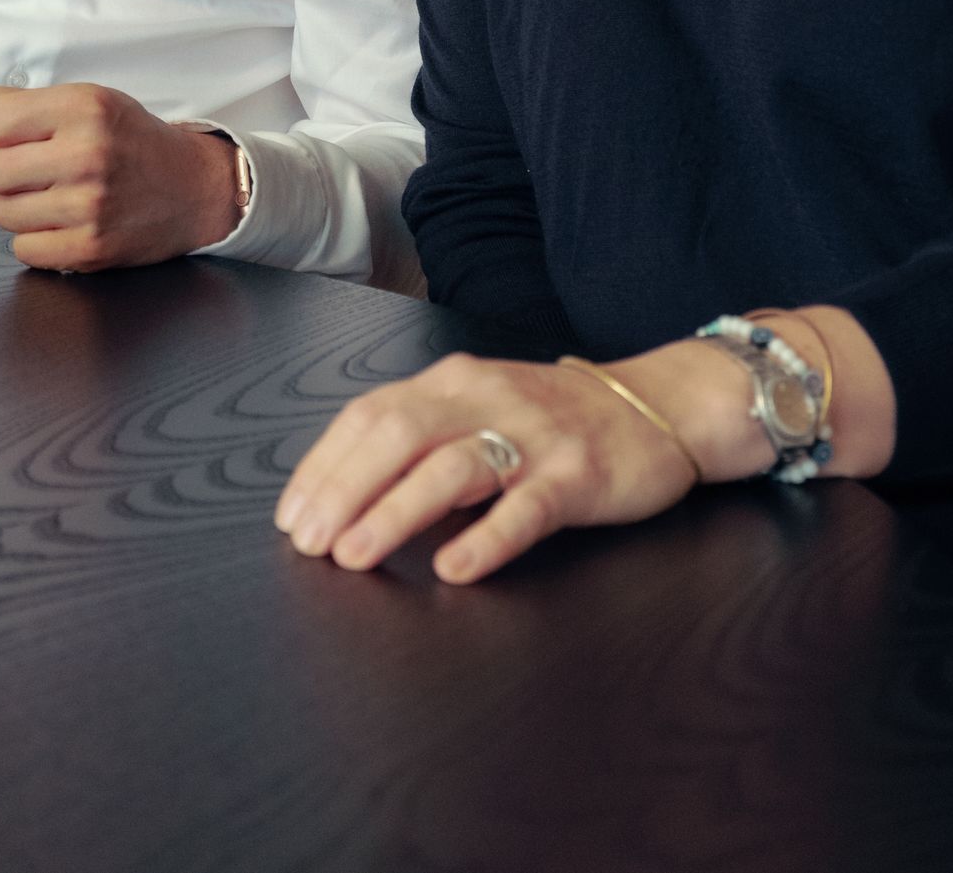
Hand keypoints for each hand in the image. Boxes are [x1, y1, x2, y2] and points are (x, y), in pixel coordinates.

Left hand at [0, 83, 243, 271]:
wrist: (194, 187)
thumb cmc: (131, 141)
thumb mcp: (80, 103)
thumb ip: (9, 107)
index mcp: (85, 107)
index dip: (2, 133)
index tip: (27, 138)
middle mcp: (88, 154)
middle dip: (8, 174)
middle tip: (43, 171)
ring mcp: (90, 205)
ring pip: (2, 214)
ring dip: (21, 208)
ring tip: (57, 197)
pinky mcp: (92, 248)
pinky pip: (24, 250)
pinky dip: (37, 240)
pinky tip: (65, 224)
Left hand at [273, 351, 713, 584]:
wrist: (661, 406)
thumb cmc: (558, 418)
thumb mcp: (483, 408)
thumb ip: (426, 435)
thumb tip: (347, 493)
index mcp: (454, 382)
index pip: (370, 415)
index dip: (324, 465)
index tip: (291, 515)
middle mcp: (487, 399)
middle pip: (398, 435)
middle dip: (343, 490)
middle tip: (309, 544)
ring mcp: (535, 436)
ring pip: (452, 468)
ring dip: (394, 513)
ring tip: (354, 555)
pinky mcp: (578, 476)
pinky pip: (526, 508)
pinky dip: (486, 539)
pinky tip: (453, 570)